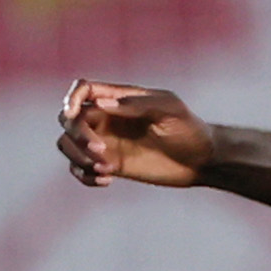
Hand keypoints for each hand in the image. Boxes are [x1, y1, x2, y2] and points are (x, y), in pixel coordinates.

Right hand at [58, 79, 214, 187]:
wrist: (203, 160)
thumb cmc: (189, 129)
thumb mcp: (169, 110)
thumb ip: (137, 105)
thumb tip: (103, 105)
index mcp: (118, 99)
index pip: (83, 90)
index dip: (71, 98)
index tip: (73, 113)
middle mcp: (107, 118)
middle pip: (68, 119)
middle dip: (77, 134)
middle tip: (101, 149)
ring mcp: (106, 142)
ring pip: (68, 144)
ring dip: (77, 156)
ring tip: (105, 168)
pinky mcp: (110, 165)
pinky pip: (81, 168)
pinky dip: (84, 175)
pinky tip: (107, 180)